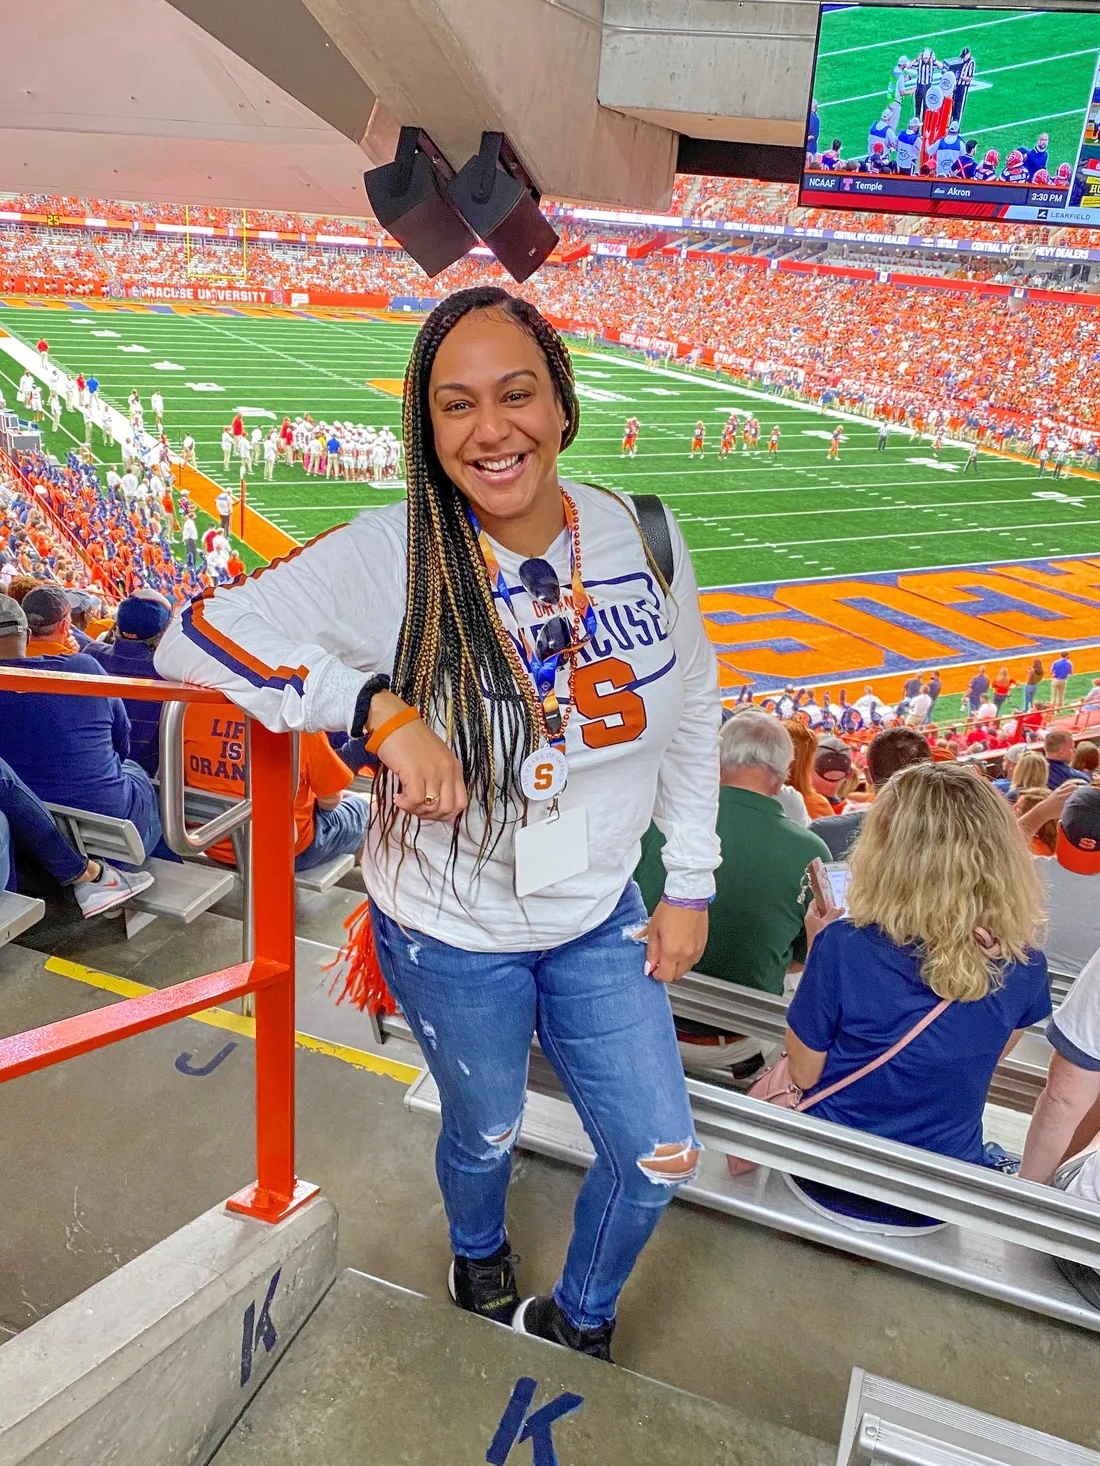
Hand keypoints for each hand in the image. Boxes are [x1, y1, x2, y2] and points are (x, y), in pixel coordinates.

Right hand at [367, 691, 467, 822]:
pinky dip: (406, 805)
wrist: (392, 721)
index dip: (445, 814)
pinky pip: (416, 801)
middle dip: (430, 816)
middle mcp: (447, 770)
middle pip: (448, 809)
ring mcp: (433, 772)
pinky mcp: (415, 772)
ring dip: (416, 811)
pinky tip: (397, 798)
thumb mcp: (433, 758)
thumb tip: (433, 801)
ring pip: (432, 807)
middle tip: (415, 808)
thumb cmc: (409, 739)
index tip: (429, 810)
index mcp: (454, 767)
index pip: (461, 803)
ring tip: (404, 801)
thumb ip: (439, 777)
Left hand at [643, 900, 707, 983]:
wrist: (688, 897)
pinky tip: (680, 946)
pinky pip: (694, 960)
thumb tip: (649, 967)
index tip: (653, 968)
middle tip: (660, 960)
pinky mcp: (703, 945)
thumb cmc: (670, 909)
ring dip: (677, 966)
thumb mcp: (653, 930)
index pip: (665, 976)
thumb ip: (652, 952)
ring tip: (670, 951)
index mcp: (672, 952)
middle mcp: (686, 955)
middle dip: (667, 971)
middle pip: (676, 976)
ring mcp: (697, 951)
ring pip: (686, 969)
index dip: (657, 975)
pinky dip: (686, 959)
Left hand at [804, 901, 843, 952]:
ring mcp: (815, 928)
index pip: (814, 903)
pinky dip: (831, 923)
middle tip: (838, 905)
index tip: (830, 896)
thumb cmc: (820, 935)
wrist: (818, 953)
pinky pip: (826, 925)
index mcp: (810, 916)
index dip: (821, 898)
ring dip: (831, 916)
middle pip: (819, 910)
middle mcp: (811, 921)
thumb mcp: (827, 922)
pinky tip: (838, 924)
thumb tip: (841, 907)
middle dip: (828, 907)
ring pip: (823, 918)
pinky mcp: (820, 934)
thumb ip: (834, 913)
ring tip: (840, 913)